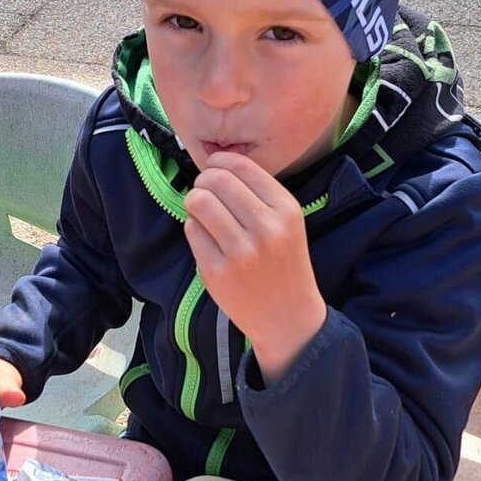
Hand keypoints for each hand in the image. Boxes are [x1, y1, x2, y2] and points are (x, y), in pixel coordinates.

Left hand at [183, 152, 326, 385]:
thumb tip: (215, 164)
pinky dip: (194, 229)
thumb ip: (257, 194)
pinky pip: (192, 231)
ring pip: (199, 202)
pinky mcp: (218, 273)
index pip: (241, 166)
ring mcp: (241, 252)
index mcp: (286, 210)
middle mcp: (266, 228)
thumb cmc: (283, 264)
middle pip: (215, 180)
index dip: (219, 162)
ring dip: (194, 202)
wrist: (288, 318)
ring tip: (202, 213)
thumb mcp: (287, 223)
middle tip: (204, 193)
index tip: (213, 169)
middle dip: (203, 182)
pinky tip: (207, 239)